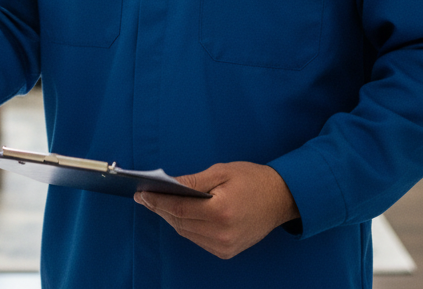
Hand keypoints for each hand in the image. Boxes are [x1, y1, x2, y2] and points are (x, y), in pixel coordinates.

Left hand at [135, 162, 298, 259]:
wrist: (281, 199)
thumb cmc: (251, 179)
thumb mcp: (221, 172)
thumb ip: (193, 181)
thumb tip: (168, 183)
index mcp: (220, 212)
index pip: (179, 208)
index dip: (157, 200)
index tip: (141, 193)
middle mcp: (222, 234)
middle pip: (180, 222)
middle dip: (160, 208)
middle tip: (144, 196)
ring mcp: (224, 246)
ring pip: (186, 232)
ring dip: (170, 217)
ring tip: (156, 203)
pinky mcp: (226, 251)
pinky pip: (197, 238)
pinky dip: (185, 226)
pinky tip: (177, 213)